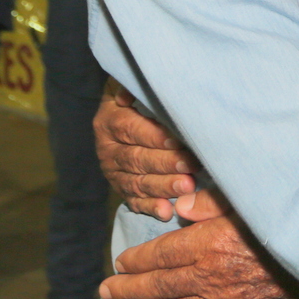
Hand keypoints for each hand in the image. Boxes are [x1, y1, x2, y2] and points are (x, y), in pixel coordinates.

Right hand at [93, 84, 199, 219]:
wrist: (121, 116)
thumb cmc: (136, 97)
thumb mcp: (129, 86)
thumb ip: (130, 88)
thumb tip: (127, 93)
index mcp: (109, 122)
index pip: (131, 130)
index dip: (154, 136)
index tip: (178, 140)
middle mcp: (108, 149)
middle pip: (136, 158)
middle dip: (165, 163)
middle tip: (190, 166)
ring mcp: (113, 171)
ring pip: (137, 182)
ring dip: (162, 186)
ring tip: (186, 186)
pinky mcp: (121, 188)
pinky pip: (134, 201)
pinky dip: (150, 208)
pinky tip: (166, 212)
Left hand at [101, 188, 298, 298]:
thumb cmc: (290, 220)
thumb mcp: (250, 200)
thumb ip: (212, 203)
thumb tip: (178, 206)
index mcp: (209, 244)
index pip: (162, 255)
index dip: (138, 259)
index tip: (119, 262)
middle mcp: (211, 278)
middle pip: (160, 286)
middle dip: (129, 288)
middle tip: (105, 292)